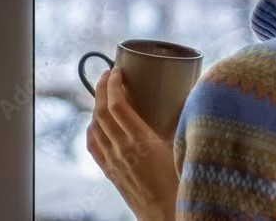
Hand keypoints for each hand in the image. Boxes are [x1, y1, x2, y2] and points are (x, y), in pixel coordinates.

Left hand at [86, 68, 178, 220]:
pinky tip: (96, 122)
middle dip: (101, 87)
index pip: (118, 105)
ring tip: (104, 93)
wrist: (168, 217)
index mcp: (142, 142)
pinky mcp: (110, 172)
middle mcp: (123, 150)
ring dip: (95, 105)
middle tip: (108, 74)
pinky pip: (92, 144)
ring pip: (94, 125)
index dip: (113, 84)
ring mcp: (113, 162)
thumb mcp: (182, 150)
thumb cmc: (181, 186)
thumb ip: (180, 125)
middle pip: (101, 111)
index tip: (117, 70)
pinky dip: (91, 127)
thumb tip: (185, 98)